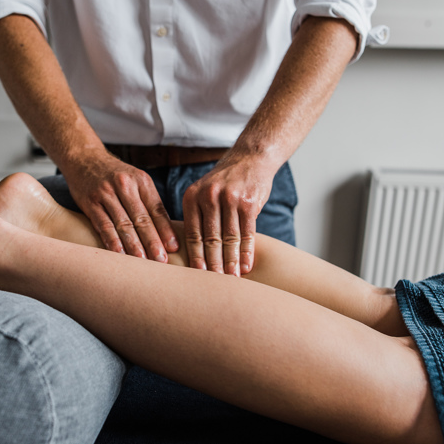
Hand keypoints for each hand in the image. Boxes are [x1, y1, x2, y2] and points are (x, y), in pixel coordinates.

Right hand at [62, 153, 178, 261]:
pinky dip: (112, 240)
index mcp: (141, 181)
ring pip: (123, 223)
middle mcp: (125, 185)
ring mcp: (106, 193)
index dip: (165, 230)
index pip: (157, 209)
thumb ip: (148, 202)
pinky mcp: (90, 202)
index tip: (174, 247)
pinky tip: (119, 253)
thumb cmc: (115, 175)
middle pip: (142, 218)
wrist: (84, 159)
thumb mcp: (135, 180)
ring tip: (143, 261)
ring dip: (134, 244)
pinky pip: (103, 224)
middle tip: (161, 260)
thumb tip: (165, 232)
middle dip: (153, 241)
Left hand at [182, 157, 274, 275]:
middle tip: (213, 284)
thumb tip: (192, 252)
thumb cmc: (225, 182)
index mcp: (192, 196)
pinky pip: (247, 233)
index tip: (196, 275)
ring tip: (231, 279)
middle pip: (210, 238)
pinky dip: (246, 252)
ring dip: (230, 261)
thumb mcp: (204, 191)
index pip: (192, 232)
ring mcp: (230, 198)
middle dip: (212, 263)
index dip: (195, 256)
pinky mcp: (249, 202)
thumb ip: (198, 215)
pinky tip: (246, 266)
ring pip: (229, 238)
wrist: (251, 159)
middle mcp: (209, 196)